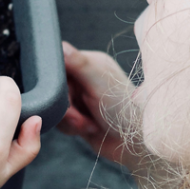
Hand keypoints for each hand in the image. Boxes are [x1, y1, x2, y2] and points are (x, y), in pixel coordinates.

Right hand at [56, 41, 141, 169]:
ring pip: (56, 106)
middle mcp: (84, 79)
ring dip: (71, 119)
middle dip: (66, 106)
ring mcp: (81, 99)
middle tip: (81, 116)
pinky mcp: (79, 117)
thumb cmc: (125, 110)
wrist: (134, 143)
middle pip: (55, 88)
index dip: (56, 81)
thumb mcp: (99, 83)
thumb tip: (60, 45)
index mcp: (89, 63)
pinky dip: (72, 128)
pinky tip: (89, 130)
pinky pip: (60, 120)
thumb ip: (78, 63)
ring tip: (89, 124)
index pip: (59, 63)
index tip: (66, 94)